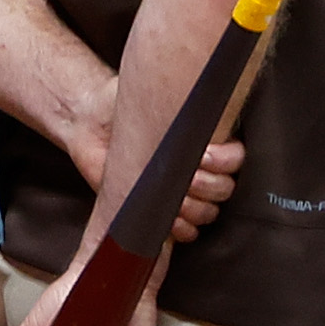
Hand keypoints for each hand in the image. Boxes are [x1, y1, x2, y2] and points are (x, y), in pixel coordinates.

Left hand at [64, 76, 244, 243]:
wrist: (89, 122)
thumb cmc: (120, 105)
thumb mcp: (151, 94)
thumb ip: (176, 101)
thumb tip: (199, 100)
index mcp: (204, 141)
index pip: (235, 159)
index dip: (226, 162)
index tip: (204, 155)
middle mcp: (198, 169)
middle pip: (224, 190)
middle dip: (208, 186)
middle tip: (188, 176)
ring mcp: (180, 192)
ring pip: (209, 212)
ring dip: (194, 208)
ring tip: (175, 197)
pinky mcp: (160, 212)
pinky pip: (186, 231)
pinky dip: (180, 228)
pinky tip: (169, 218)